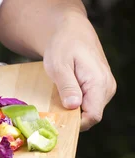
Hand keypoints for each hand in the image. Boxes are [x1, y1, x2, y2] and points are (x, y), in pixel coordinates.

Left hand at [43, 14, 115, 130]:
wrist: (72, 32)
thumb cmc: (63, 46)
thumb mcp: (59, 66)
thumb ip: (67, 86)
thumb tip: (74, 106)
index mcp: (99, 83)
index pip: (93, 115)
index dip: (76, 124)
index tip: (57, 123)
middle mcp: (107, 88)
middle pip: (91, 116)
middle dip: (72, 119)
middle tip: (52, 115)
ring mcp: (105, 88)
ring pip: (90, 111)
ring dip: (73, 112)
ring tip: (57, 103)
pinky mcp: (100, 88)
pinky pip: (89, 104)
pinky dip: (76, 106)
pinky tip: (64, 99)